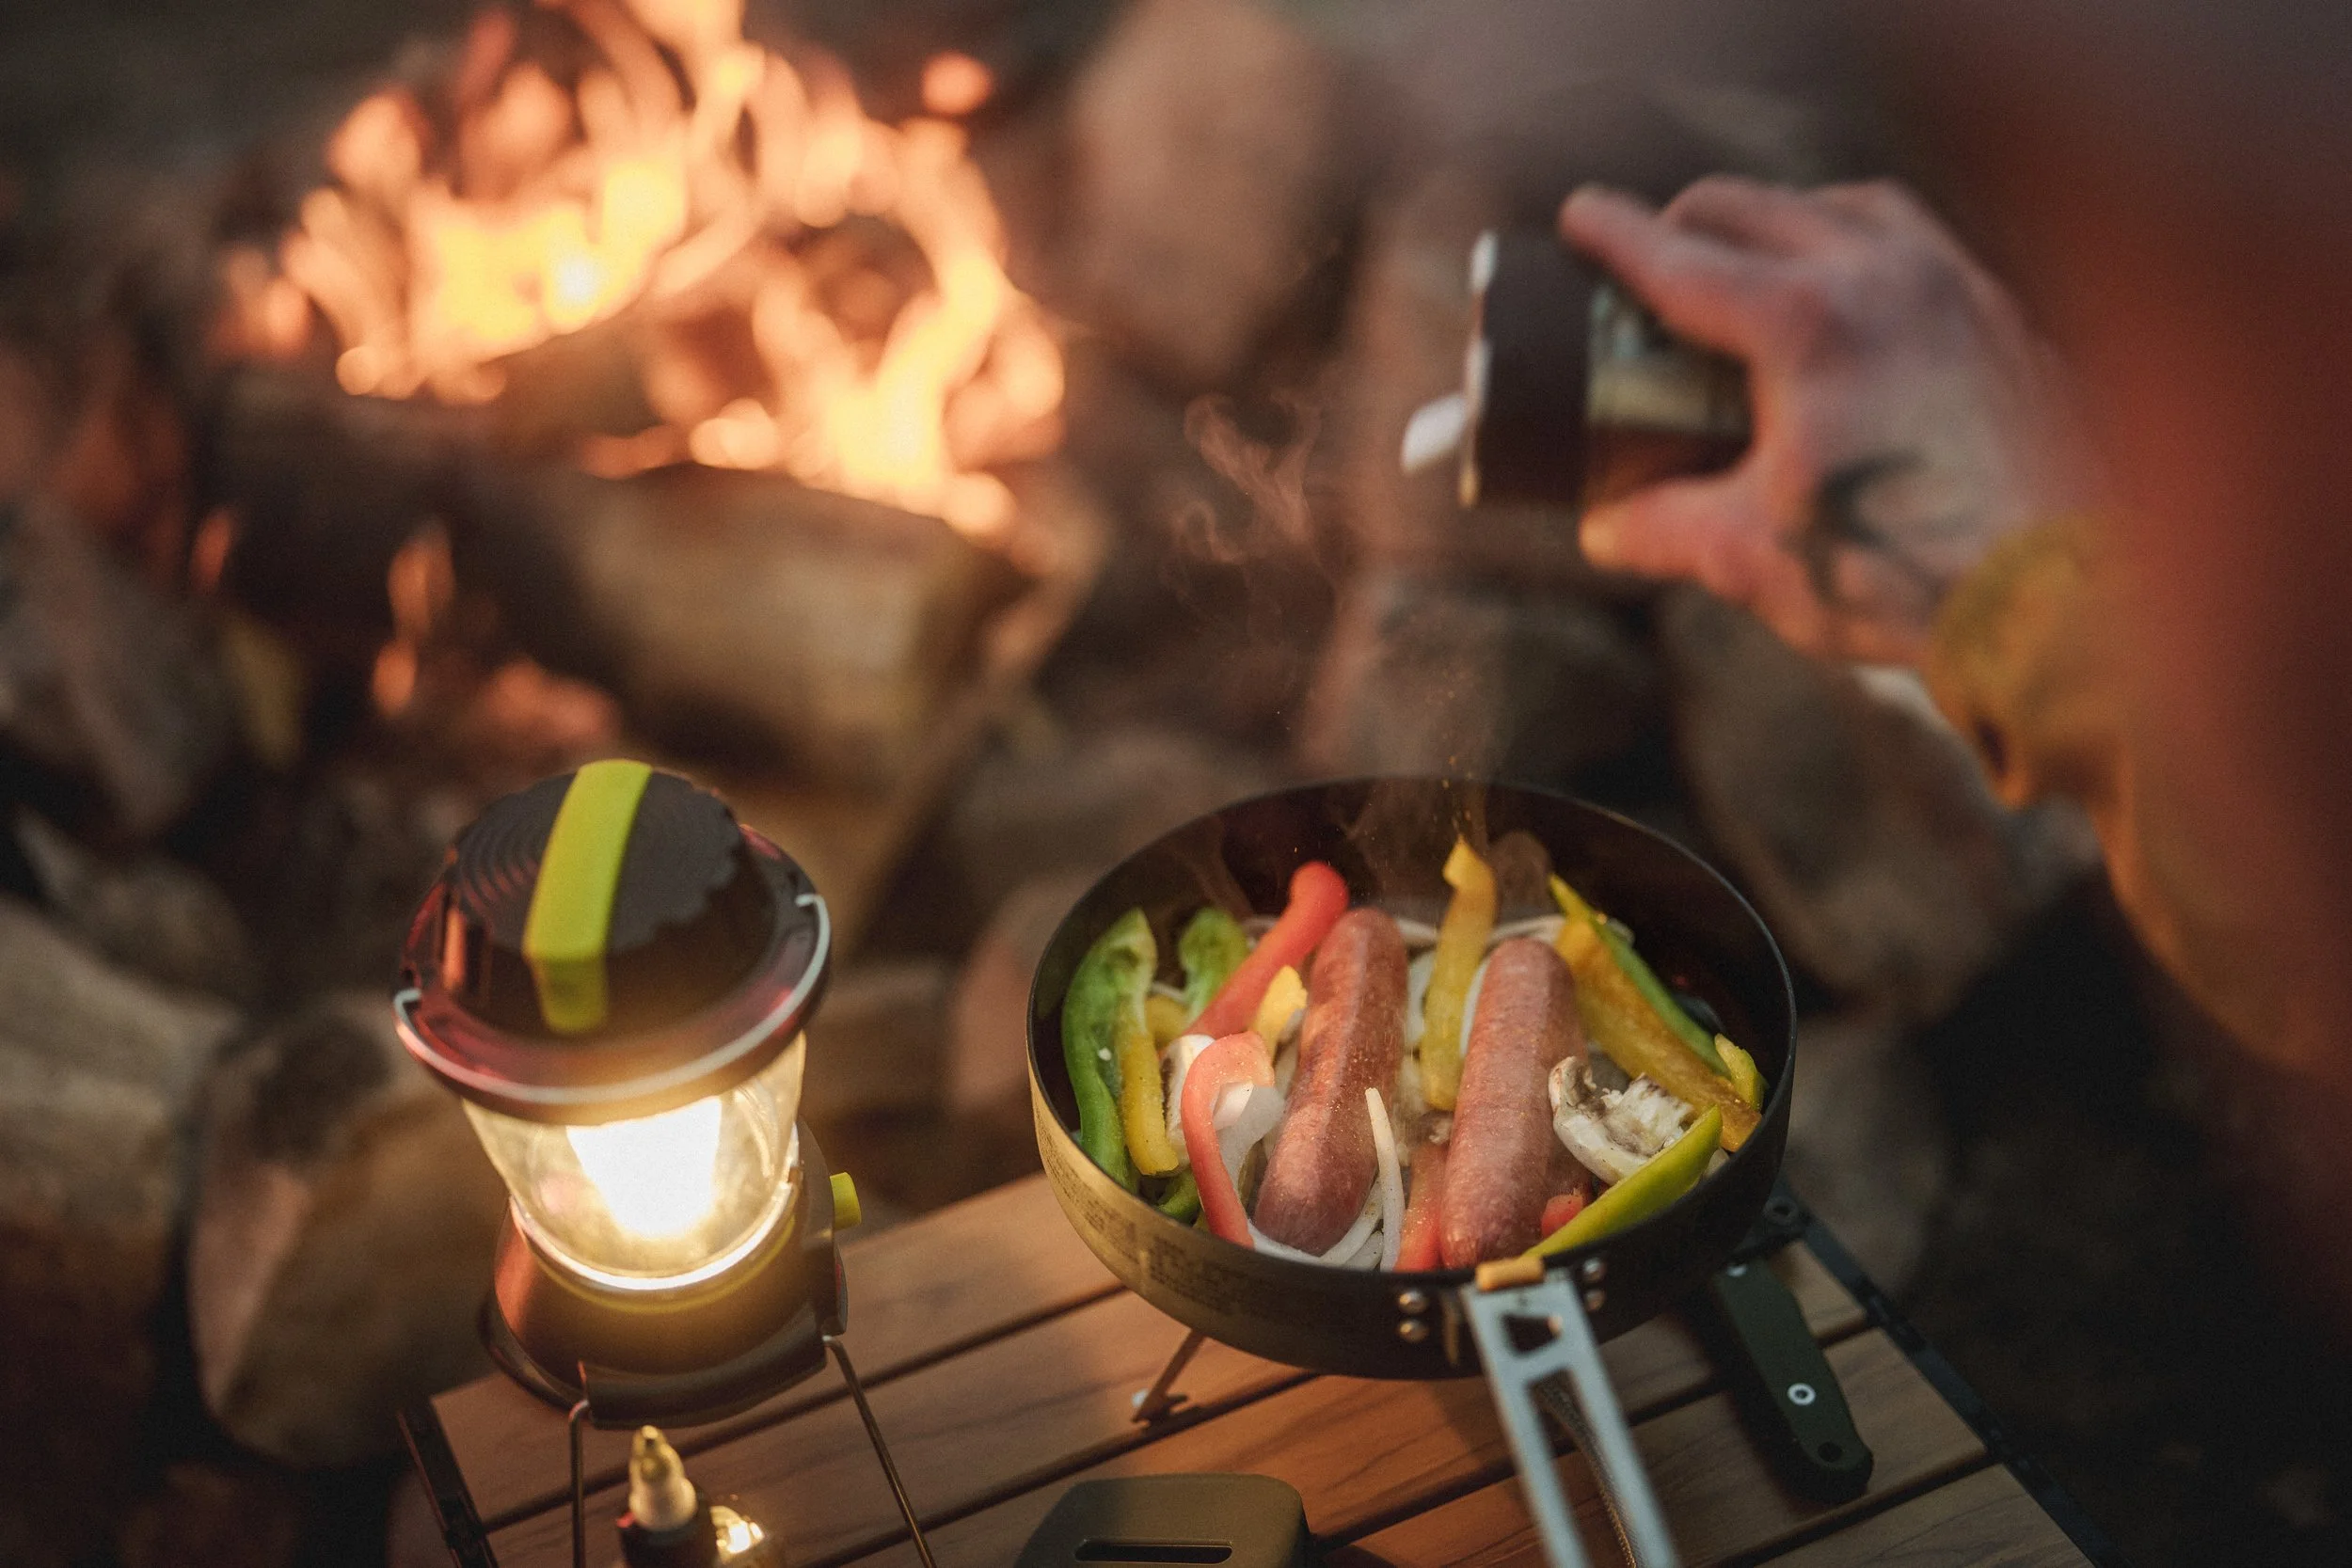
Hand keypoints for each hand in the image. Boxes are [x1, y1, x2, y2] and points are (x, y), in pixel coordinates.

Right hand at [1561, 177, 2094, 662]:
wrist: (2060, 595)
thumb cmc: (1905, 574)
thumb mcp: (1751, 556)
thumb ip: (1663, 528)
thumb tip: (1607, 525)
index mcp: (1803, 324)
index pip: (1678, 257)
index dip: (1614, 236)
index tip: (1578, 217)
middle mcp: (1880, 276)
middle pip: (1754, 209)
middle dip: (1687, 222)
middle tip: (1652, 258)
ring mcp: (1953, 286)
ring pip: (1843, 207)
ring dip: (1781, 220)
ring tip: (1752, 261)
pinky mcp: (2002, 316)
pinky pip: (1919, 243)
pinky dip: (1863, 245)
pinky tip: (1854, 291)